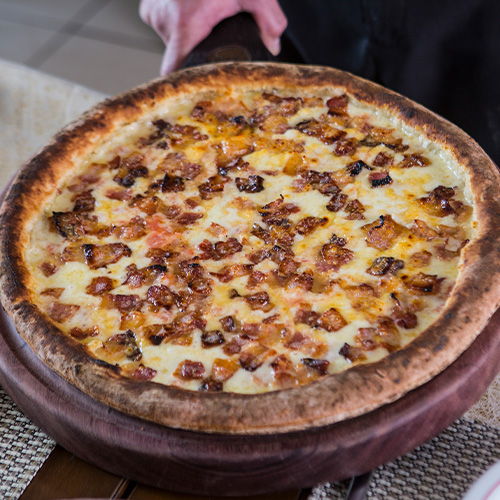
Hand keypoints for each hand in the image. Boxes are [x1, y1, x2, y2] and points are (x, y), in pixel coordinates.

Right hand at [139, 0, 286, 74]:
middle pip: (179, 56)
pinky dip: (175, 22)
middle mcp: (164, 22)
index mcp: (185, 27)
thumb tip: (273, 46)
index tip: (195, 90)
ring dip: (187, 37)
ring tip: (204, 20)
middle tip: (214, 41)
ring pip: (171, 40)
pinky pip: (163, 24)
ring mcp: (154, 12)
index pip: (175, 72)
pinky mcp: (149, 4)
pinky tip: (190, 11)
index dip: (185, 83)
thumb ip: (269, 21)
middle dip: (197, 54)